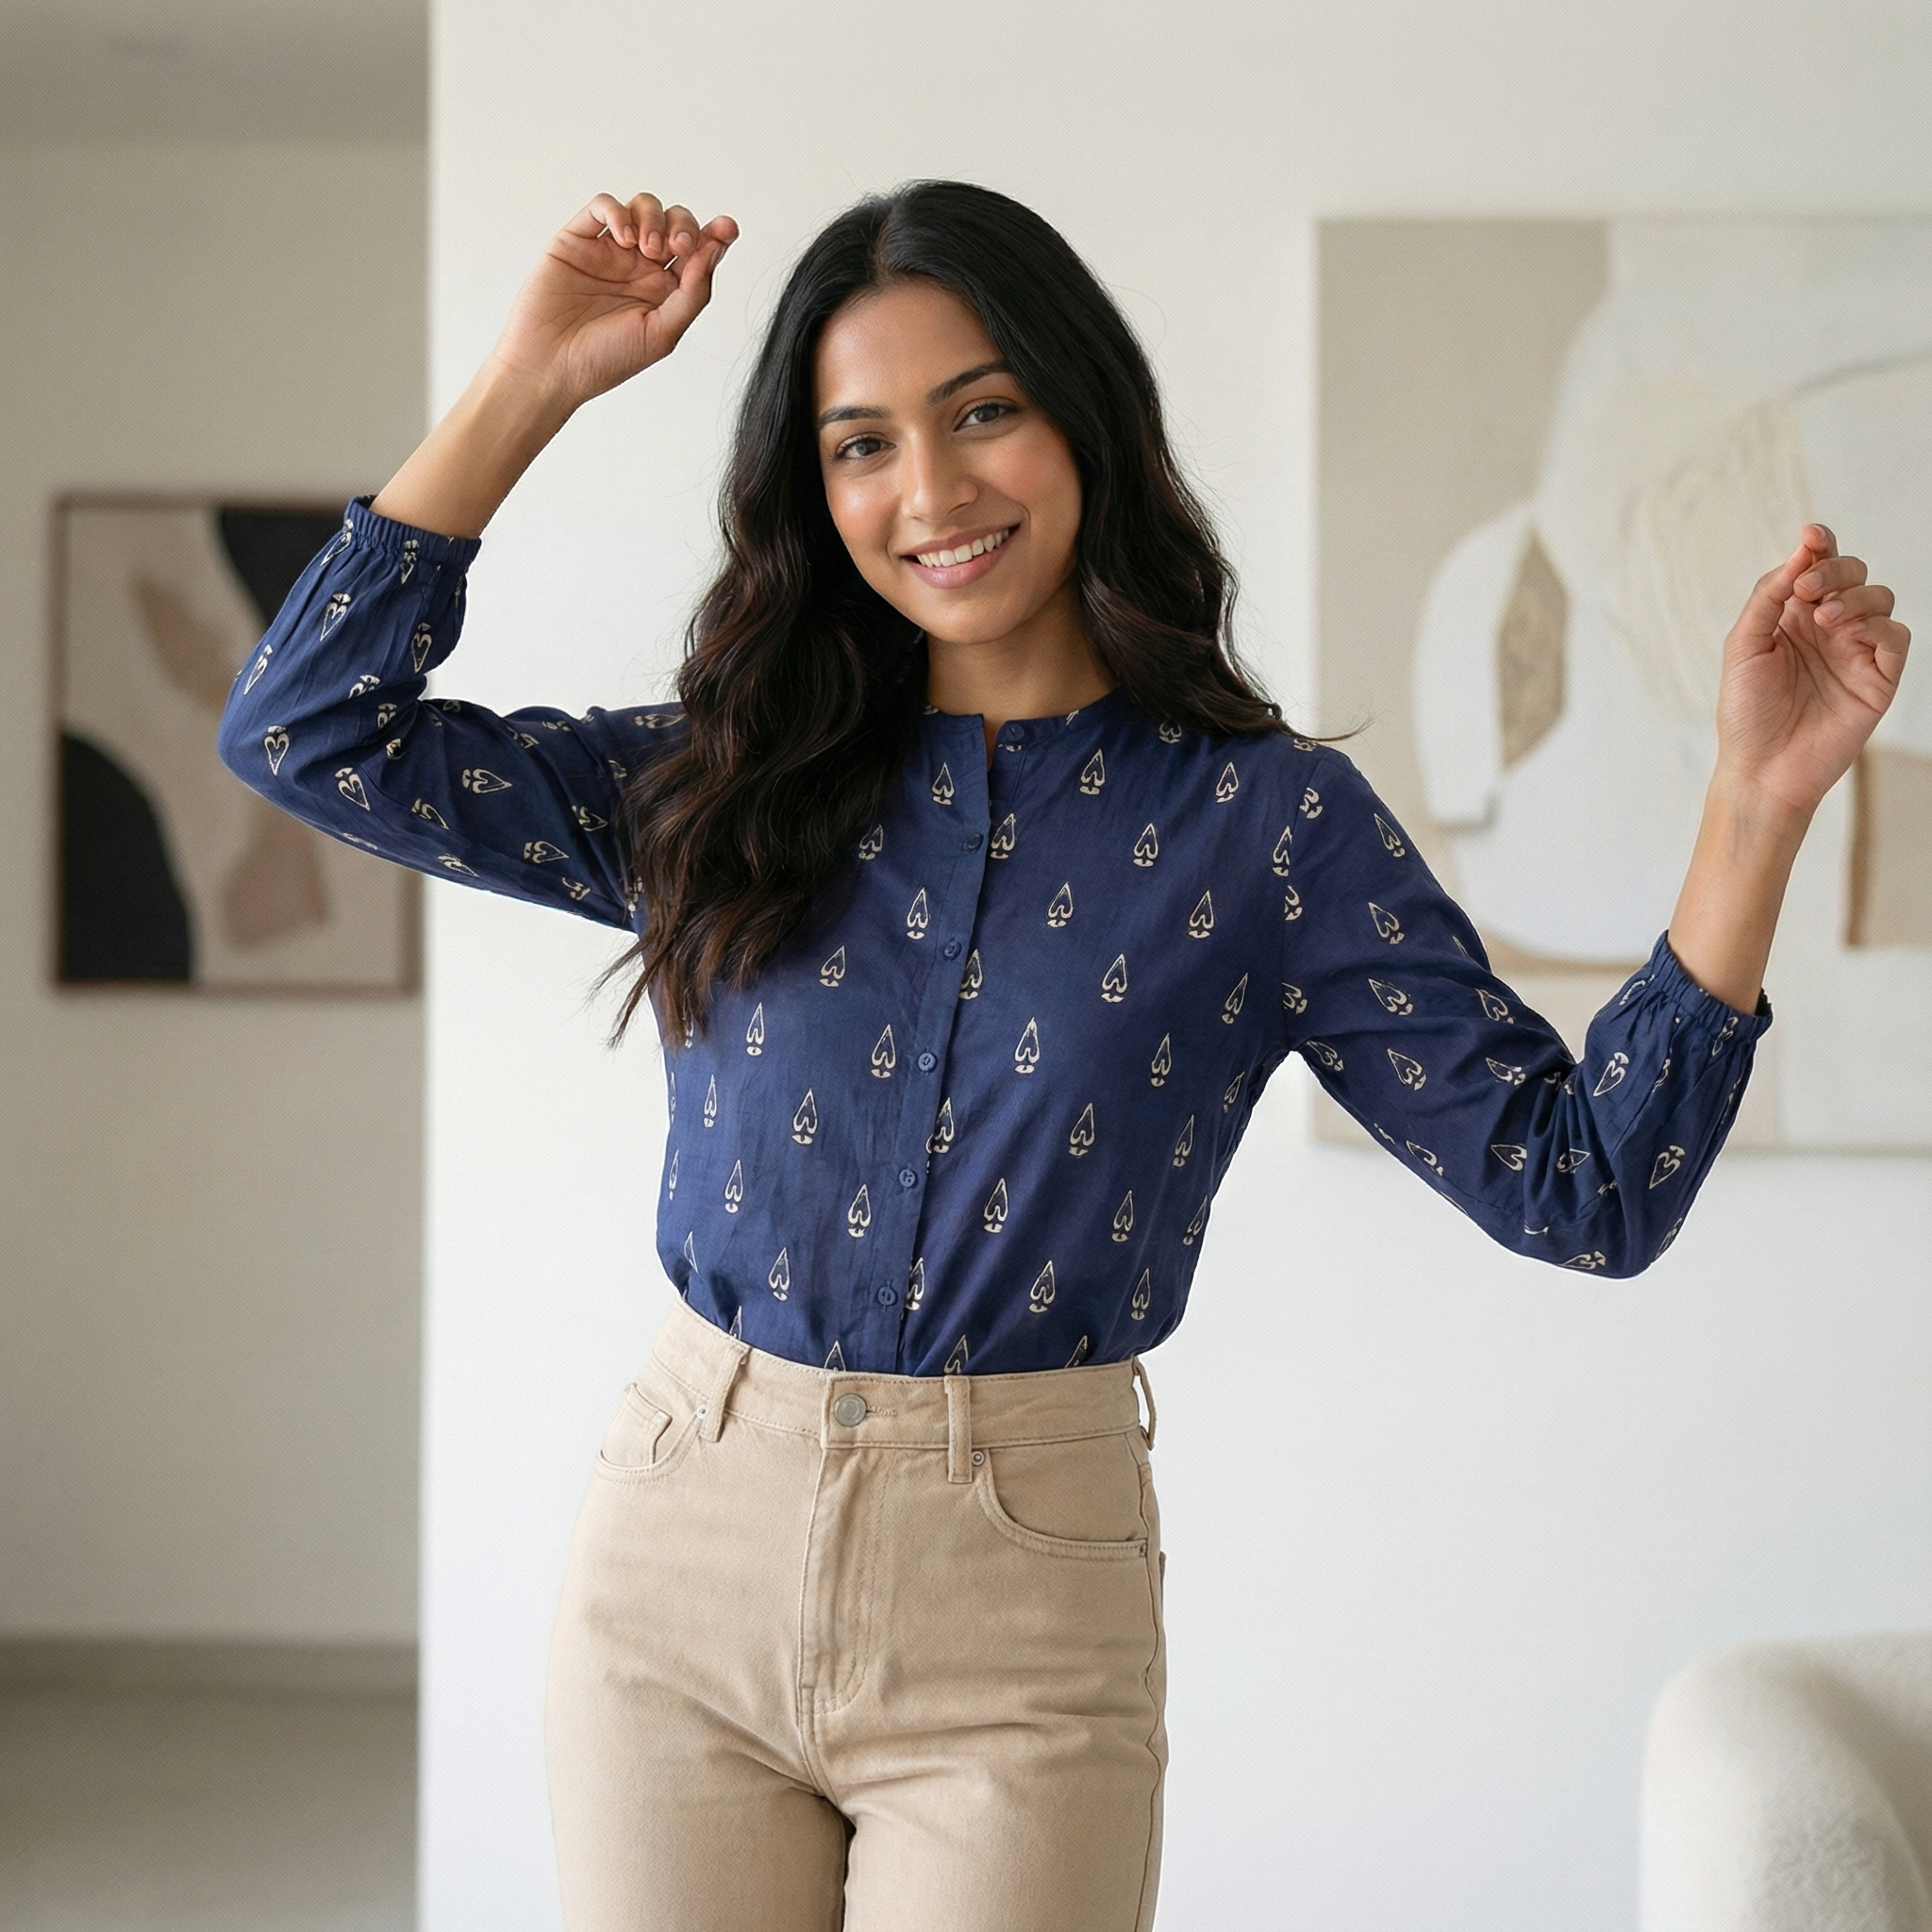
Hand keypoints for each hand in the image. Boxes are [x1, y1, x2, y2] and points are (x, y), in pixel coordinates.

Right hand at [490, 192, 738, 412]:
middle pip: (675, 222)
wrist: (551, 367)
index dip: (715, 236)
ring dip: (654, 218)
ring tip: (647, 249)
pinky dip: (618, 212)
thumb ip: (693, 293)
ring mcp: (609, 251)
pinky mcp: (578, 239)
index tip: (727, 228)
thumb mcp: (663, 333)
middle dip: (684, 226)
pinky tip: (624, 238)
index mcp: (665, 291)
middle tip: (678, 248)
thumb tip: (715, 251)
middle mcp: (640, 267)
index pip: (697, 253)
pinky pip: (603, 207)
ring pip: (643, 206)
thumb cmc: (605, 360)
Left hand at [1715, 524, 1911, 813]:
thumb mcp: (1744, 646)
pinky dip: (1879, 628)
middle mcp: (1827, 628)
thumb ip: (1769, 597)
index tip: (1811, 534)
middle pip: (1852, 573)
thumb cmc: (1745, 712)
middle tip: (1808, 590)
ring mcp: (1855, 651)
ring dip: (1855, 598)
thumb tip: (1800, 550)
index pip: (1816, 566)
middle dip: (1834, 569)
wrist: (1762, 768)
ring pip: (1879, 598)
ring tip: (1824, 620)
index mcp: (1793, 617)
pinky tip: (1850, 636)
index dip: (1820, 544)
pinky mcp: (1879, 678)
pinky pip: (1897, 638)